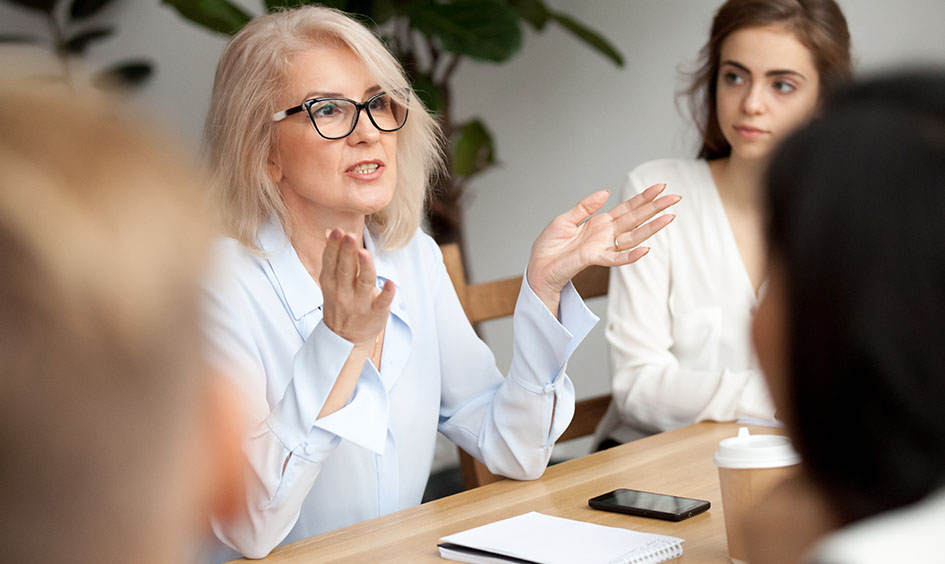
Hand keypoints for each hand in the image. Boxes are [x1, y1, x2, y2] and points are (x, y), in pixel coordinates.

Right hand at [319, 229, 393, 347]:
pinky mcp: (376, 313)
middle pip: (345, 269)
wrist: (345, 339)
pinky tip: (391, 284)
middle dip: (346, 252)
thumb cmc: (340, 303)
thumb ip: (333, 257)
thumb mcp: (331, 282)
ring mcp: (360, 304)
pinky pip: (382, 303)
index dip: (334, 246)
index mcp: (331, 282)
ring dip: (365, 268)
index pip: (331, 262)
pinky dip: (386, 294)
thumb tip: (330, 231)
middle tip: (349, 236)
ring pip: (363, 283)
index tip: (337, 231)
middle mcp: (344, 292)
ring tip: (364, 253)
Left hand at [526, 183, 679, 306]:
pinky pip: (617, 258)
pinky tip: (646, 249)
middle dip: (655, 208)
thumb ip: (585, 207)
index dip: (643, 198)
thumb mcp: (565, 219)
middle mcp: (606, 235)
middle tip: (675, 197)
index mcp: (600, 223)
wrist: (538, 267)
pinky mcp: (594, 258)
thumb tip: (605, 192)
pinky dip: (631, 255)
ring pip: (633, 236)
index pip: (627, 208)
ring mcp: (603, 247)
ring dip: (652, 228)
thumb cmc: (549, 247)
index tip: (660, 187)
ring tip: (670, 217)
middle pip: (636, 219)